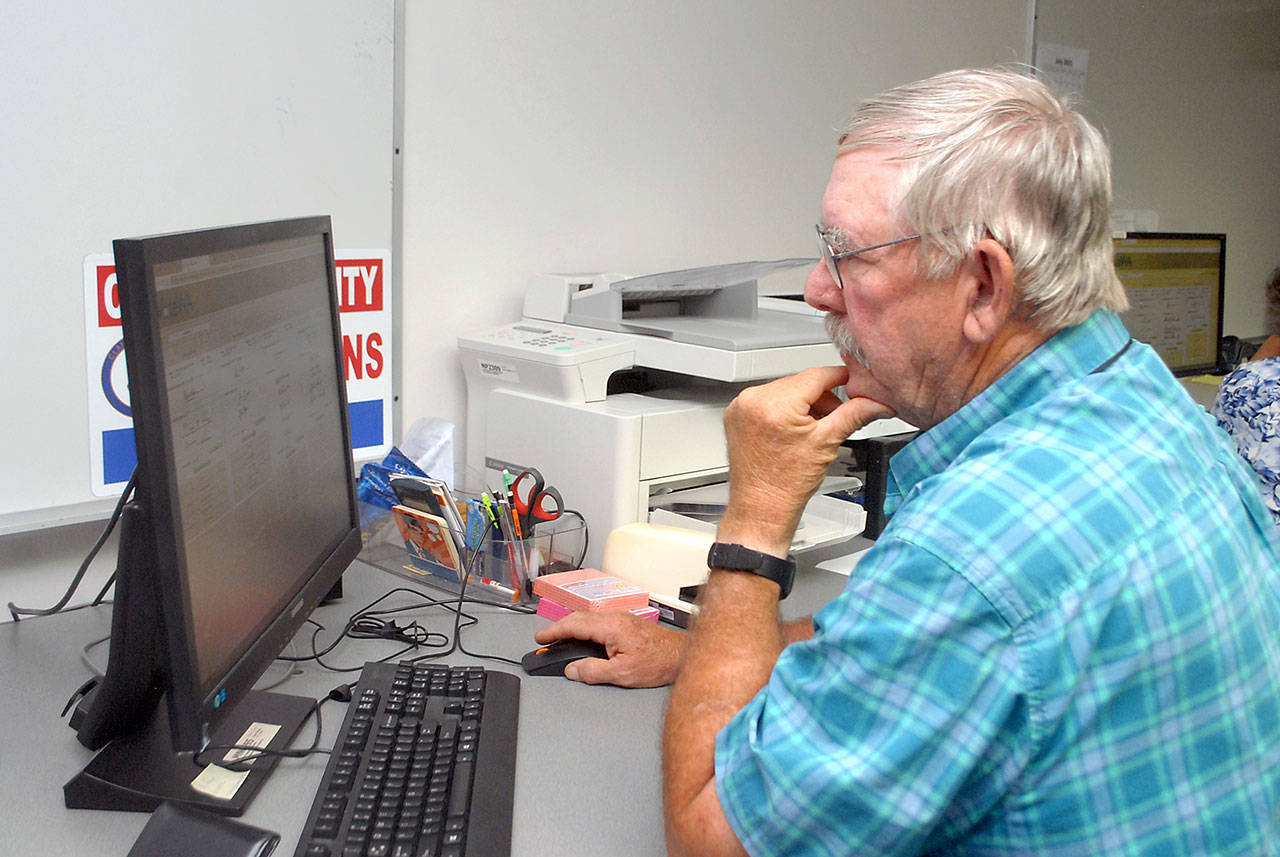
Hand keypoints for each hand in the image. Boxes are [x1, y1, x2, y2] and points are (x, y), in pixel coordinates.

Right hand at [533, 610, 685, 686]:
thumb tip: (573, 669)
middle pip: (578, 619)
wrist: (682, 656)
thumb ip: (594, 671)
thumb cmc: (659, 663)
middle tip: (545, 641)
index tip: (541, 638)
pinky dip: (584, 629)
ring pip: (588, 619)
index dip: (554, 631)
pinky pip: (598, 622)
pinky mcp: (626, 623)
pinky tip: (582, 639)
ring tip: (559, 641)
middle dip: (559, 629)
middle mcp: (615, 617)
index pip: (574, 625)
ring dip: (571, 628)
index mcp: (611, 626)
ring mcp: (621, 618)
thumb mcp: (622, 674)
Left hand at [719, 365, 893, 554]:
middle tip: (835, 417)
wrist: (762, 507)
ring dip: (803, 403)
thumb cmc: (787, 485)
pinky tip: (793, 430)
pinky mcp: (737, 414)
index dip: (840, 377)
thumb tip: (876, 402)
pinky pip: (768, 399)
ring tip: (812, 429)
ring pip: (785, 389)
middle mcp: (753, 400)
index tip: (854, 381)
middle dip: (822, 397)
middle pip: (800, 382)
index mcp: (776, 405)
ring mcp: (741, 406)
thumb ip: (854, 415)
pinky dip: (785, 408)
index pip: (816, 375)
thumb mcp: (827, 443)